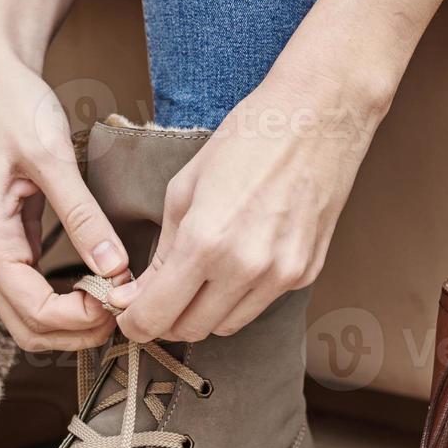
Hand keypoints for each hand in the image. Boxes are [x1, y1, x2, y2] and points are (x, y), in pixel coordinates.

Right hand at [0, 45, 128, 351]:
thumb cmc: (12, 107)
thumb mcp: (51, 157)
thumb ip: (82, 215)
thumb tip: (115, 267)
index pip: (34, 312)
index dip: (81, 319)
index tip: (122, 299)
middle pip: (29, 329)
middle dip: (77, 333)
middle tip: (125, 311)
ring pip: (29, 318)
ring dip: (72, 324)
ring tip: (117, 302)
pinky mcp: (10, 243)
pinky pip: (34, 292)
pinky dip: (66, 303)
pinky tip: (100, 287)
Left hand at [109, 72, 376, 341]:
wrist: (318, 117)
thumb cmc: (246, 140)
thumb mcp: (185, 189)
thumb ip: (162, 251)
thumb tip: (135, 294)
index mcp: (207, 242)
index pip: (157, 315)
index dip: (135, 323)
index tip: (129, 315)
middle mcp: (246, 268)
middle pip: (191, 330)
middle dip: (166, 321)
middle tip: (157, 299)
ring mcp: (281, 275)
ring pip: (227, 326)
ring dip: (203, 313)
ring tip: (197, 280)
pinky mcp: (305, 273)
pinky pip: (259, 304)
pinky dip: (239, 296)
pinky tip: (238, 262)